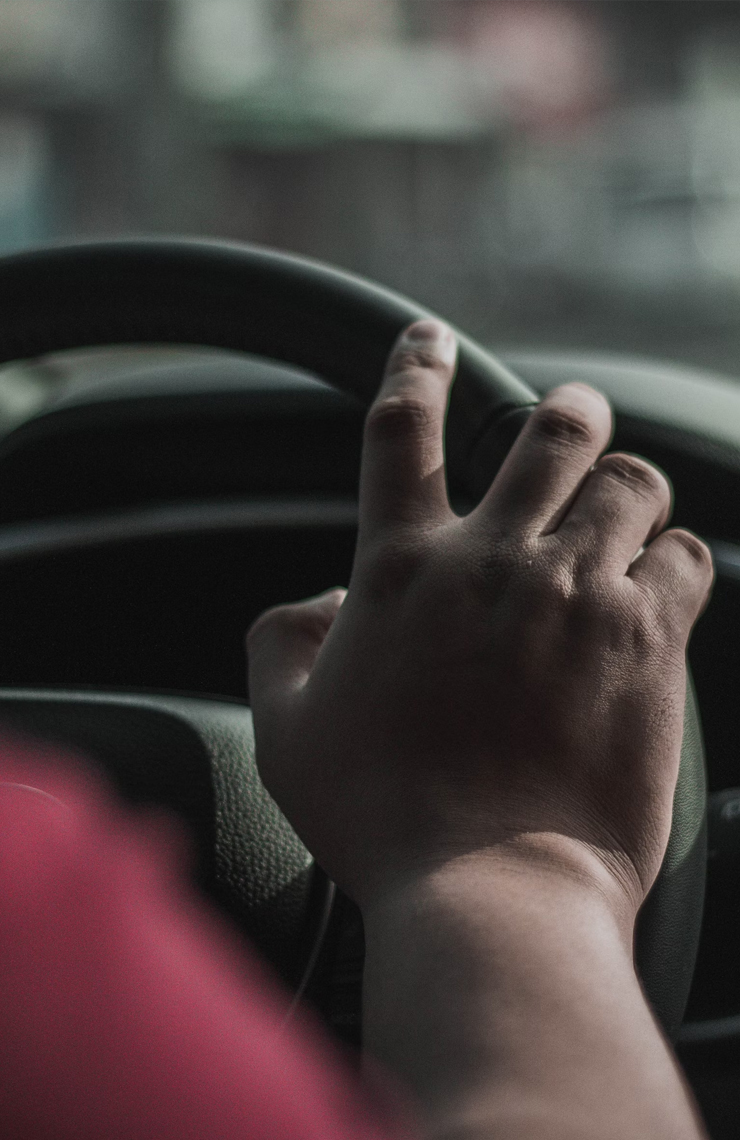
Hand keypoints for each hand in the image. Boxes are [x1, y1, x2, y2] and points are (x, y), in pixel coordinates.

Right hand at [247, 319, 712, 922]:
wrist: (490, 889)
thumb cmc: (381, 817)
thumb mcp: (287, 728)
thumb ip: (283, 643)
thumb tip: (322, 602)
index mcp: (404, 570)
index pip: (403, 429)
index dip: (414, 367)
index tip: (426, 340)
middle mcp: (496, 561)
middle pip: (550, 431)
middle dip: (567, 413)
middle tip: (572, 419)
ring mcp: (579, 595)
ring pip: (632, 484)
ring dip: (626, 489)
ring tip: (623, 515)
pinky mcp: (647, 641)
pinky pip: (686, 557)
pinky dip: (676, 558)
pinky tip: (661, 582)